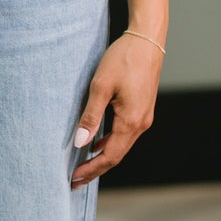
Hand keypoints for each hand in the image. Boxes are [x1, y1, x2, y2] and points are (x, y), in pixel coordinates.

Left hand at [70, 32, 162, 188]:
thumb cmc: (123, 59)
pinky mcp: (142, 109)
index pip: (110, 156)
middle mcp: (141, 123)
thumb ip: (90, 116)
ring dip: (103, 156)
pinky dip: (110, 143)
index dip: (91, 170)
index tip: (73, 179)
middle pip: (117, 155)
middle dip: (95, 168)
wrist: (147, 39)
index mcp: (131, 121)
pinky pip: (125, 133)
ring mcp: (144, 117)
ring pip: (122, 145)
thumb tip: (80, 143)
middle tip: (75, 180)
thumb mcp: (101, 86)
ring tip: (83, 165)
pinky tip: (97, 143)